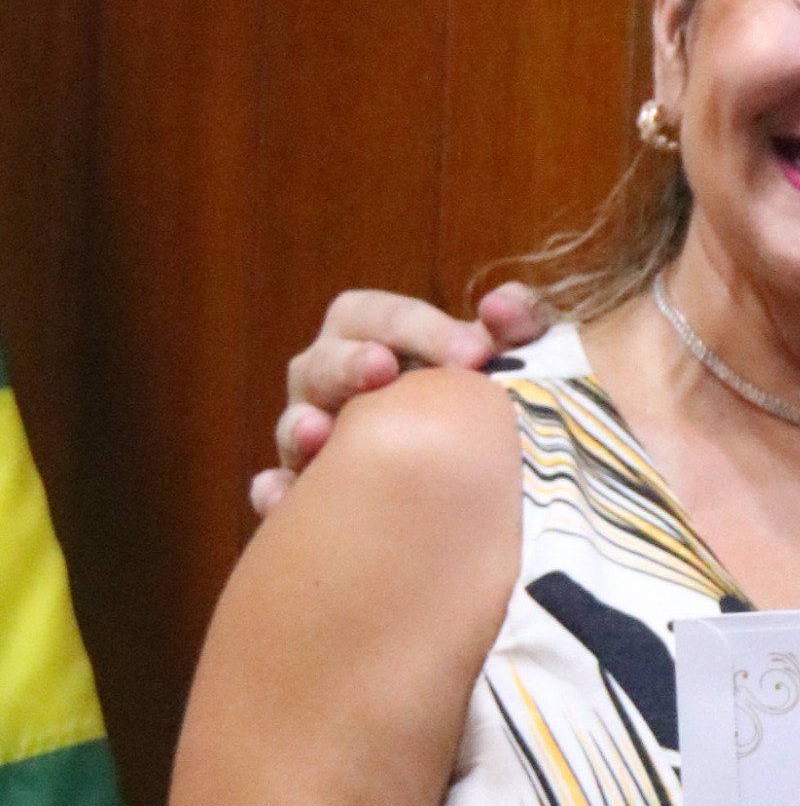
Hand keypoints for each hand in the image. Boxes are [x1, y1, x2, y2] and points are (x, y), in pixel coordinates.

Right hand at [250, 281, 547, 516]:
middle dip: (349, 363)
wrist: (471, 473)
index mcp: (368, 337)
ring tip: (319, 434)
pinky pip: (278, 493)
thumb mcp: (503, 358)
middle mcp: (329, 381)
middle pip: (322, 364)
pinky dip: (277, 495)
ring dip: (302, 427)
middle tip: (383, 369)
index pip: (376, 316)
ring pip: (294, 427)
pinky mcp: (307, 494)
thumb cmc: (476, 397)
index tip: (475, 354)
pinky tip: (282, 501)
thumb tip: (502, 305)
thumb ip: (516, 323)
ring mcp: (311, 438)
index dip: (421, 328)